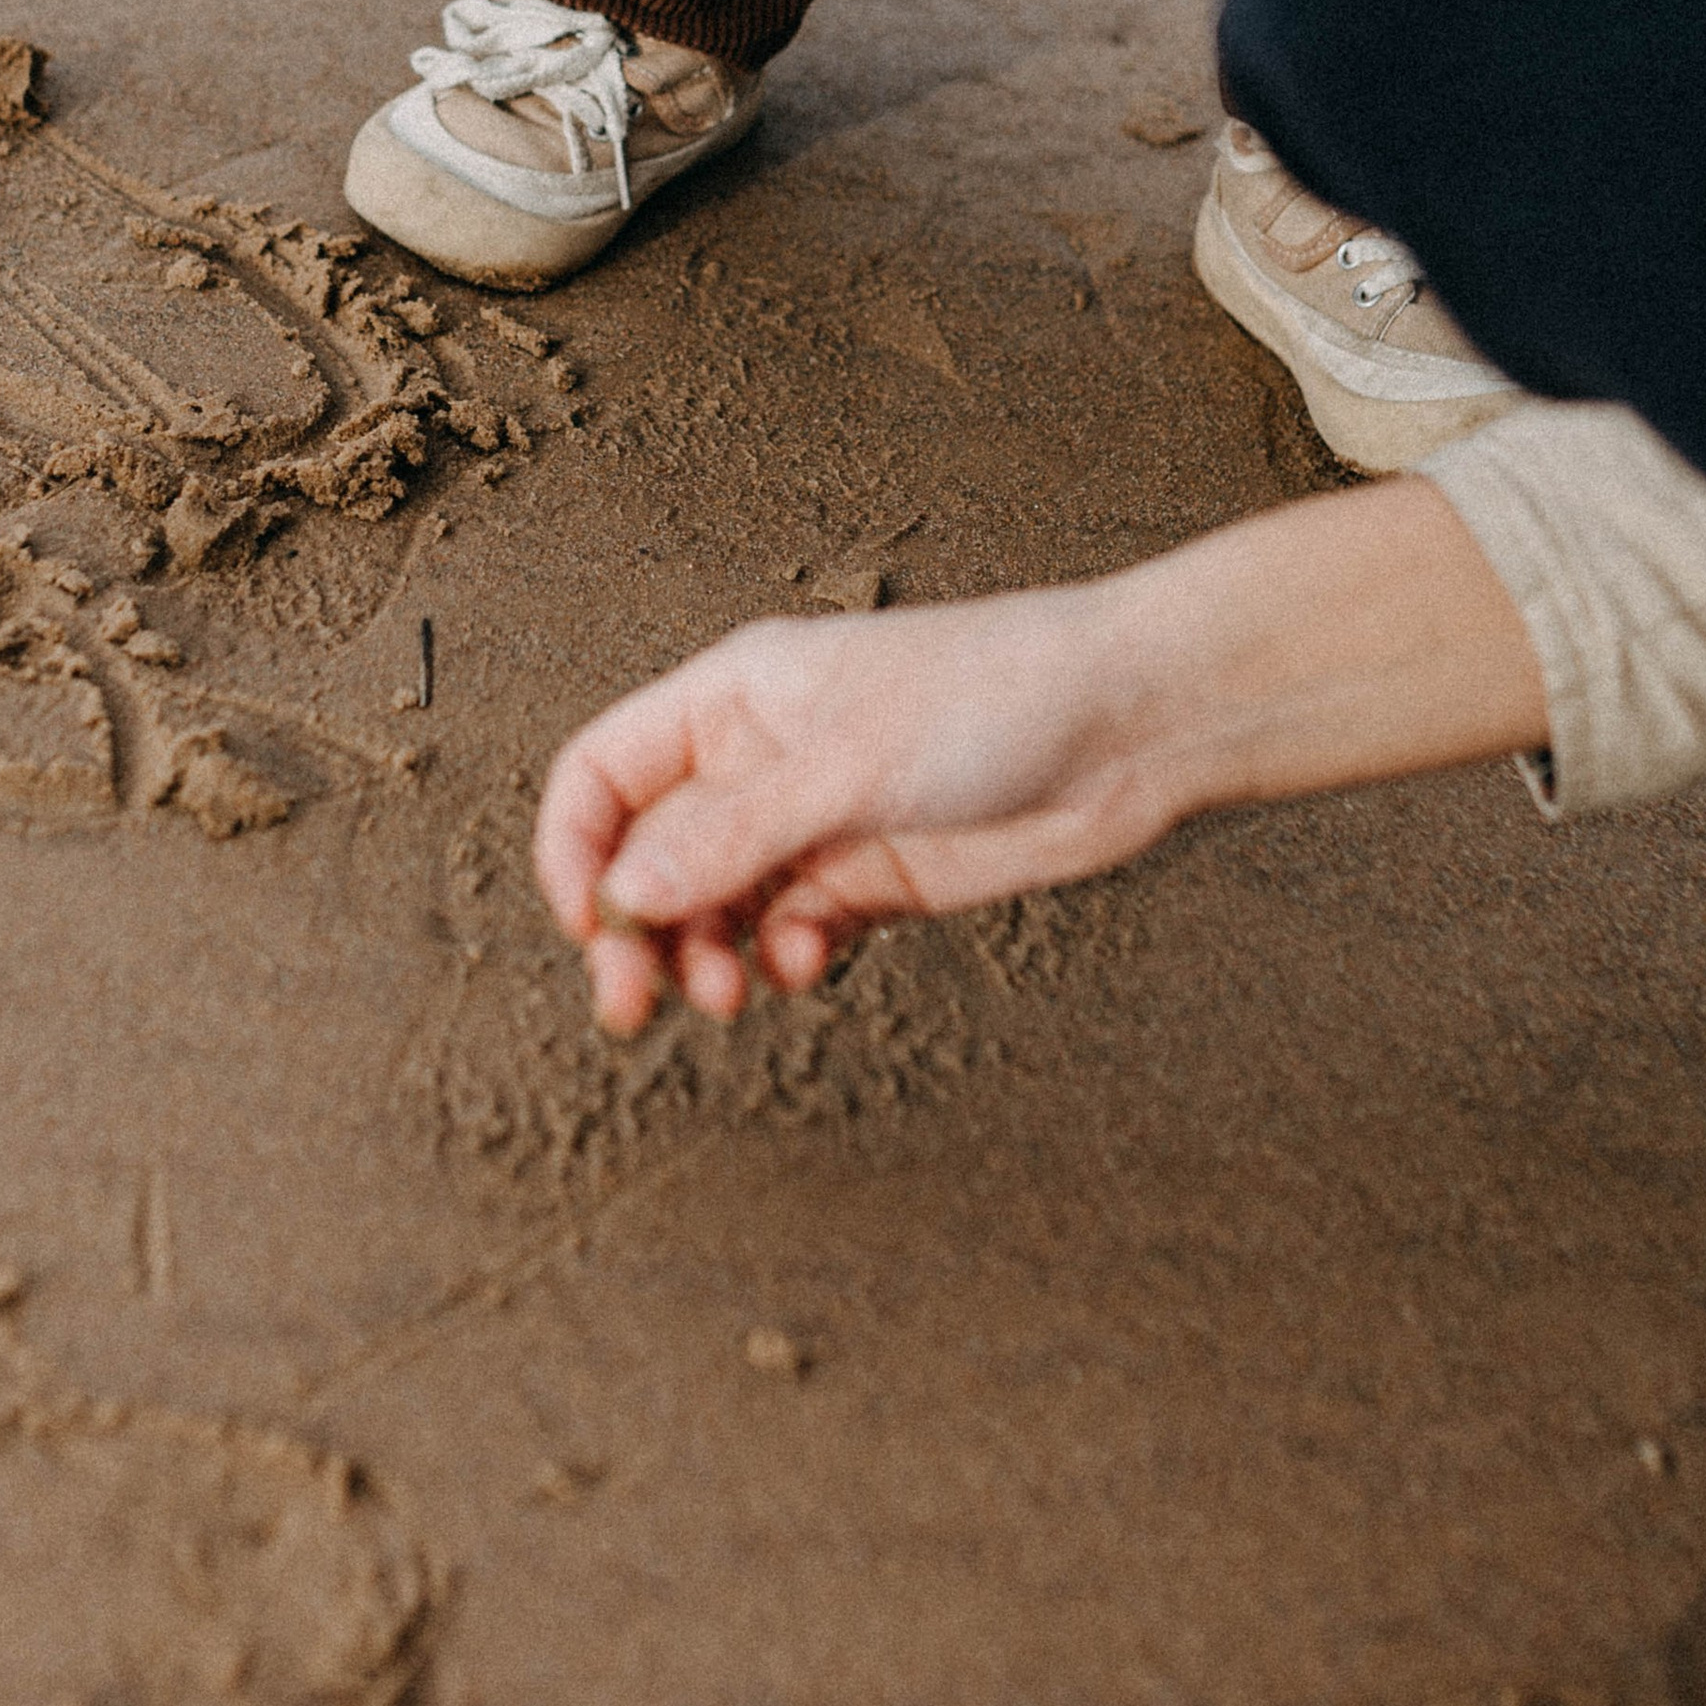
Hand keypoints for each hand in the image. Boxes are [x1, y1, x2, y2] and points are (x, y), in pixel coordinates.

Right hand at [534, 482, 1547, 1034]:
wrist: (1128, 727)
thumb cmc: (992, 699)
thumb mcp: (849, 765)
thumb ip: (734, 834)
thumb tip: (624, 894)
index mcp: (732, 698)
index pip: (605, 773)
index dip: (577, 849)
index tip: (592, 927)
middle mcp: (760, 758)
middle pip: (650, 854)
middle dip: (636, 930)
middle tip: (636, 1008)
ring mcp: (817, 819)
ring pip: (716, 905)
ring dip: (705, 955)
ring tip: (736, 995)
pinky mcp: (873, 873)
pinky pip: (788, 928)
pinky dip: (780, 958)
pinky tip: (808, 964)